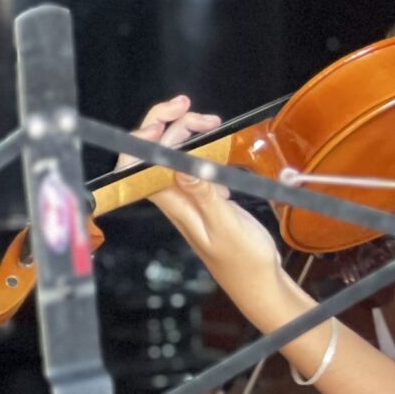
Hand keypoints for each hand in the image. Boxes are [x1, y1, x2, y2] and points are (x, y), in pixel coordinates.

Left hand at [129, 97, 281, 289]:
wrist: (257, 280)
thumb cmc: (242, 261)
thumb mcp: (226, 226)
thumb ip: (204, 195)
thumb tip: (180, 166)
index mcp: (172, 203)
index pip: (138, 164)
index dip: (145, 136)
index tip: (169, 120)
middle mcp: (173, 196)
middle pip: (155, 150)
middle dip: (170, 124)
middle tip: (199, 113)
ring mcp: (187, 195)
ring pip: (174, 153)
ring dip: (188, 132)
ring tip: (212, 122)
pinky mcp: (203, 195)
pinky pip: (192, 163)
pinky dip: (202, 146)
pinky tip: (220, 146)